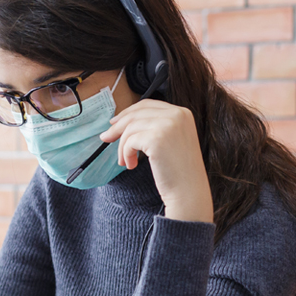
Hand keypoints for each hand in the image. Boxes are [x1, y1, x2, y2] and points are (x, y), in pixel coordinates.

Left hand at [100, 100, 213, 223]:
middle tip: (106, 138)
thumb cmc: (178, 171)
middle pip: (136, 114)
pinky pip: (130, 141)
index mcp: (182, 113)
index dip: (128, 112)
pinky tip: (131, 165)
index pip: (148, 105)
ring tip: (124, 161)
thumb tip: (117, 122)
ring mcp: (168, 125)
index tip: (114, 123)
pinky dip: (126, 154)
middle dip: (118, 127)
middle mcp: (177, 115)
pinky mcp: (157, 138)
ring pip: (130, 128)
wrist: (189, 191)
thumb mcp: (171, 141)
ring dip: (122, 146)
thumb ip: (154, 127)